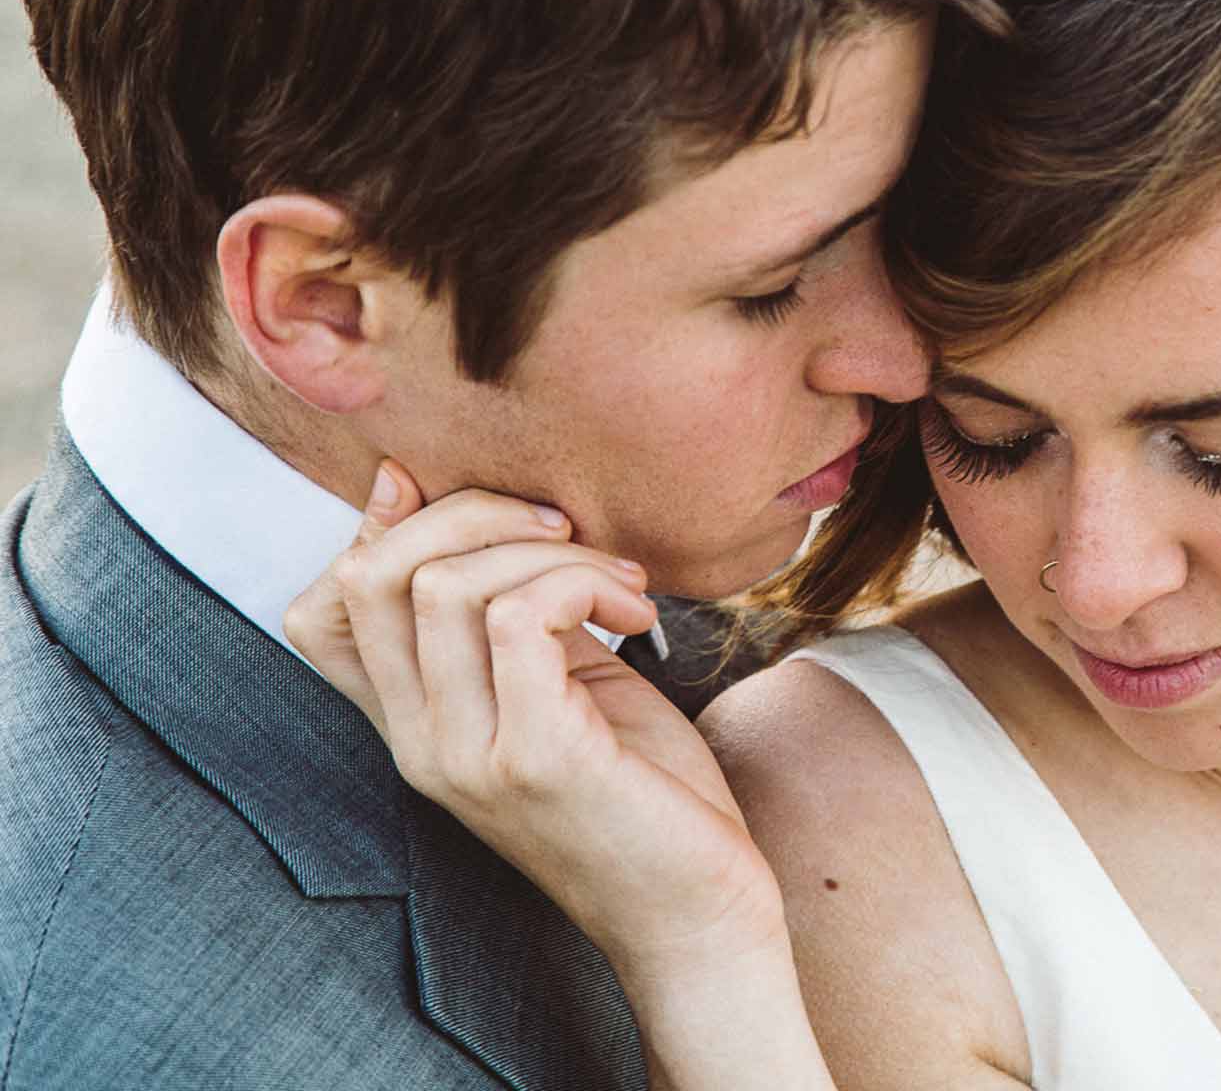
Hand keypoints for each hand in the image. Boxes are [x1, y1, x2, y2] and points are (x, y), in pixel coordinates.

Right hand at [286, 463, 787, 982]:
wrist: (698, 913)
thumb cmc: (644, 792)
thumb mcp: (563, 684)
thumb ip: (513, 613)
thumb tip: (481, 513)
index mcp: (415, 727)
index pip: (323, 608)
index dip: (381, 529)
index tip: (484, 506)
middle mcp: (420, 745)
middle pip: (374, 575)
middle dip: (475, 511)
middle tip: (568, 528)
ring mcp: (468, 756)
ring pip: (446, 585)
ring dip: (550, 550)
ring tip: (622, 583)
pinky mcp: (534, 757)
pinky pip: (519, 617)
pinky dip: (582, 582)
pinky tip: (636, 614)